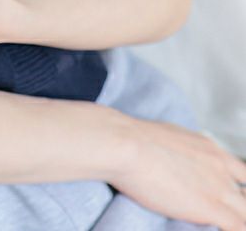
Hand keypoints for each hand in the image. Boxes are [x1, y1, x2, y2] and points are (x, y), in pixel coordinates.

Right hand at [109, 117, 245, 229]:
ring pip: (244, 213)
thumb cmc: (134, 140)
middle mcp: (219, 165)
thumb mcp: (167, 137)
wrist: (126, 145)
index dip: (238, 189)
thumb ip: (181, 151)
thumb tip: (172, 158)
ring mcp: (218, 187)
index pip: (241, 173)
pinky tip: (218, 230)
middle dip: (239, 207)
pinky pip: (238, 227)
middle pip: (245, 195)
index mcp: (209, 148)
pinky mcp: (211, 207)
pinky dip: (233, 230)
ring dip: (236, 220)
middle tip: (225, 214)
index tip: (231, 199)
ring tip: (222, 224)